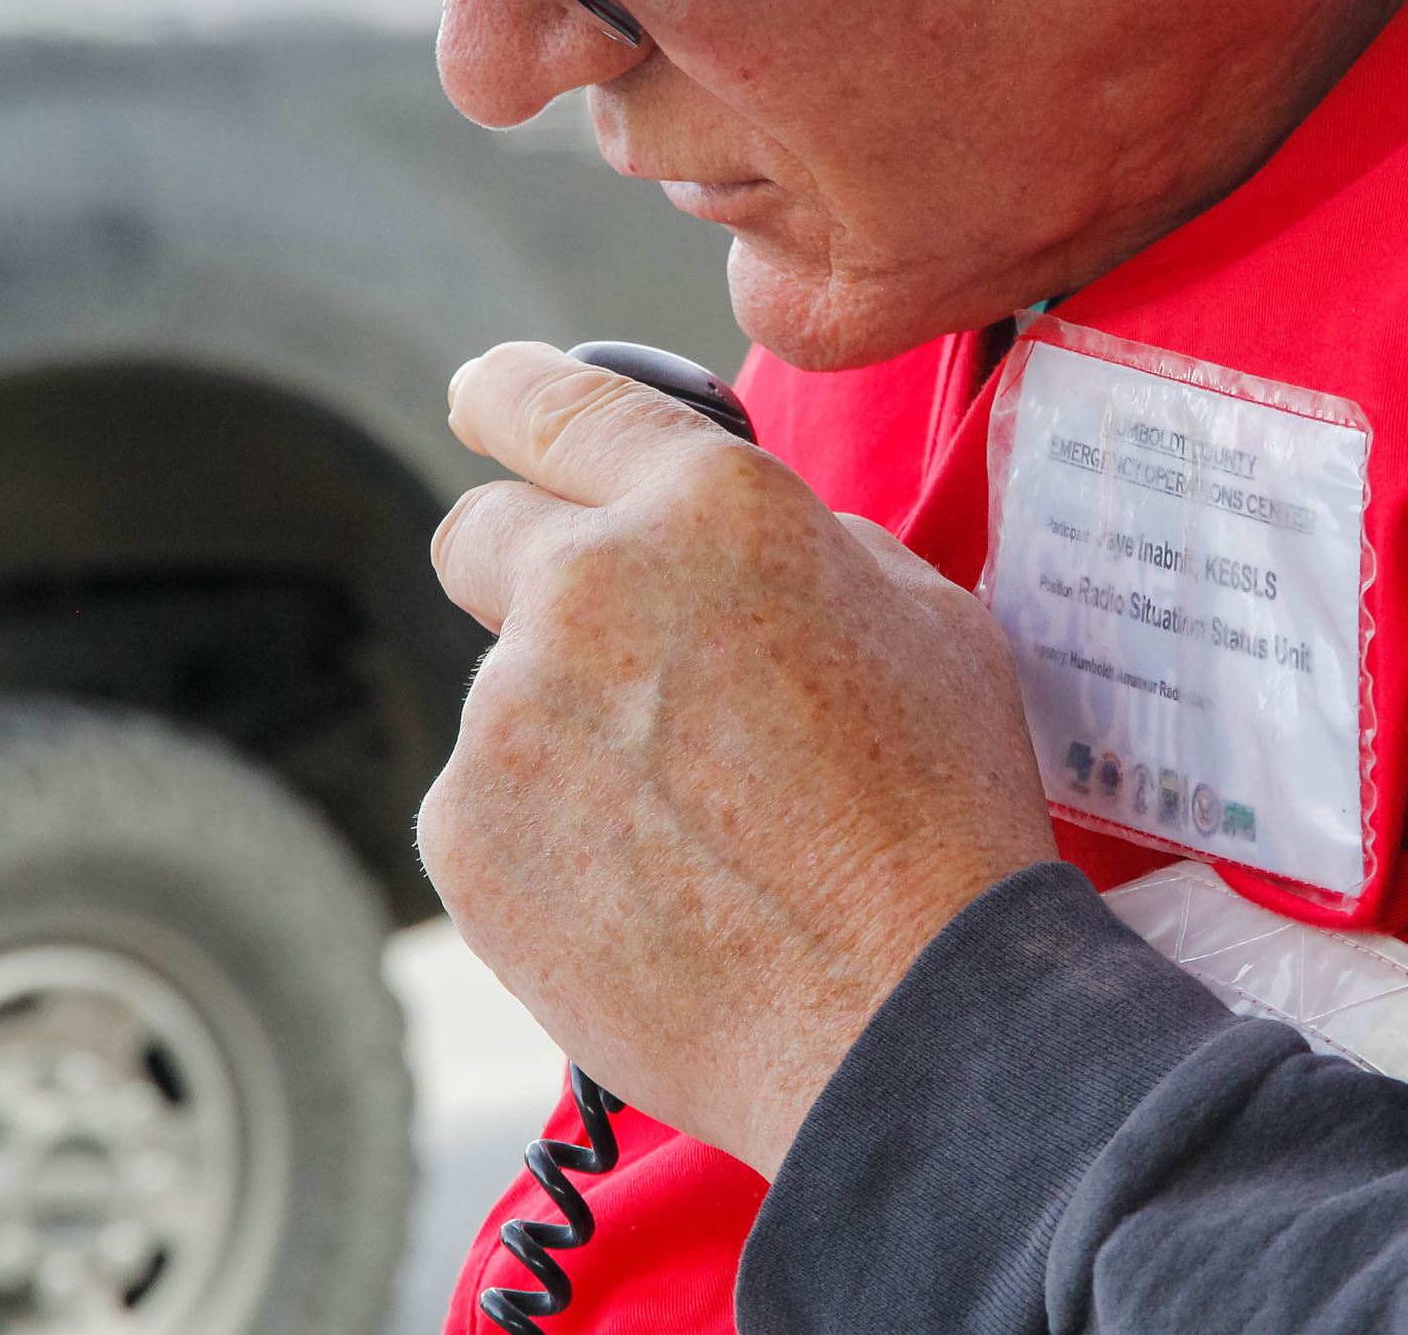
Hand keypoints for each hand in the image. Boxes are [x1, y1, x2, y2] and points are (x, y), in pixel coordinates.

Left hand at [418, 342, 1056, 1175]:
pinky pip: (488, 809)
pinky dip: (547, 837)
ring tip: (691, 830)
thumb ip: (807, 547)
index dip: (510, 395)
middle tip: (607, 653)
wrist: (904, 1011)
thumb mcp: (928, 617)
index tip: (482, 399)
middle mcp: (584, 587)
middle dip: (527, 569)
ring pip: (504, 695)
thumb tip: (733, 556)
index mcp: (708, 505)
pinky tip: (653, 890)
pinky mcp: (465, 841)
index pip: (557, 402)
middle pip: (478, 535)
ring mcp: (505, 718)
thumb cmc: (942, 813)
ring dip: (567, 732)